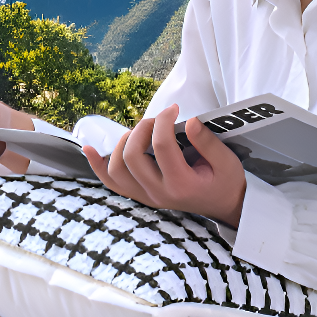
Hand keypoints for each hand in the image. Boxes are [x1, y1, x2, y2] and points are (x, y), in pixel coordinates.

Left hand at [82, 104, 246, 226]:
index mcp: (182, 185)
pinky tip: (88, 149)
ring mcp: (148, 197)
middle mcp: (160, 194)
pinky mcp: (142, 196)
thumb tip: (189, 121)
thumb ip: (208, 142)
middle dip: (142, 129)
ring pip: (118, 168)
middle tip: (158, 120)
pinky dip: (98, 166)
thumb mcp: (228, 162)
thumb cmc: (227, 183)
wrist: (225, 207)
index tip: (174, 109)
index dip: (165, 120)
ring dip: (123, 143)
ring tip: (141, 133)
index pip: (161, 145)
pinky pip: (113, 183)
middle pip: (133, 155)